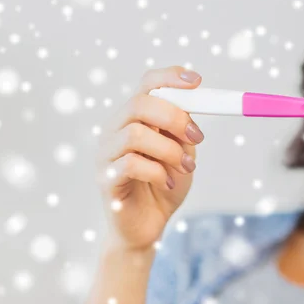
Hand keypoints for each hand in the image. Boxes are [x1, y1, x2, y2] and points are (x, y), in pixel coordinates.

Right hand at [95, 66, 204, 250]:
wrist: (149, 226)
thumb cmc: (164, 185)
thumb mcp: (182, 152)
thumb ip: (183, 130)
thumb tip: (194, 105)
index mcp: (134, 118)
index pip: (147, 84)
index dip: (170, 77)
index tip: (197, 82)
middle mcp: (115, 130)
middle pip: (140, 103)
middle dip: (175, 117)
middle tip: (197, 137)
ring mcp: (106, 154)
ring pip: (136, 134)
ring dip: (170, 150)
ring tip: (186, 167)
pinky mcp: (105, 179)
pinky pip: (131, 164)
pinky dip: (157, 172)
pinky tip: (167, 183)